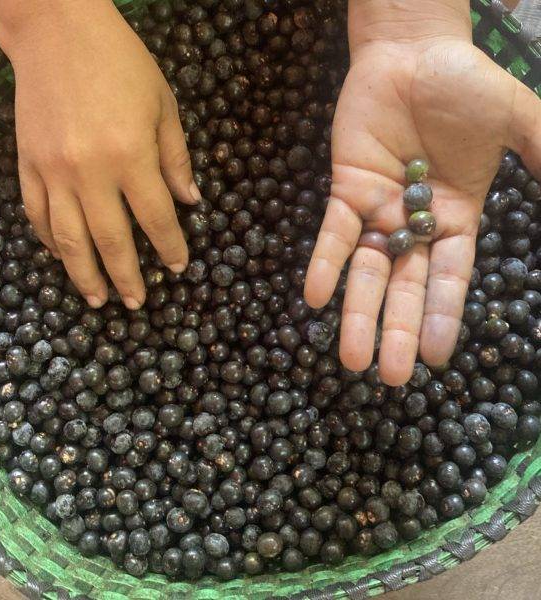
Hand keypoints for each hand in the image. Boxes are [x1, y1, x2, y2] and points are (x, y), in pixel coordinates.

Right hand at [0, 0, 198, 309]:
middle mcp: (90, 172)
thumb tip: (191, 203)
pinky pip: (36, 213)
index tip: (179, 268)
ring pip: (68, 238)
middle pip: (110, 240)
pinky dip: (49, 241)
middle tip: (136, 304)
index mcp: (131, 156)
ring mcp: (53, 170)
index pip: (156, 219)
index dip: (171, 248)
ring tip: (97, 300)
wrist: (57, 29)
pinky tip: (62, 257)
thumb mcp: (163, 106)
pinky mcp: (27, 163)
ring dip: (84, 275)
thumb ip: (176, 160)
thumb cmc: (121, 64)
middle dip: (127, 277)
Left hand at [305, 19, 540, 384]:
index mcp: (456, 217)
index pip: (449, 278)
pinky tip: (315, 297)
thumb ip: (540, 157)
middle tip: (389, 377)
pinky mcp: (345, 191)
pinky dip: (324, 262)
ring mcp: (379, 210)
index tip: (434, 358)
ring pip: (366, 270)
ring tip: (350, 356)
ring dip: (356, 311)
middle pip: (404, 286)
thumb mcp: (516, 120)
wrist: (412, 51)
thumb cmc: (463, 84)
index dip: (442, 317)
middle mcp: (415, 223)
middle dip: (397, 330)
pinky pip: (334, 233)